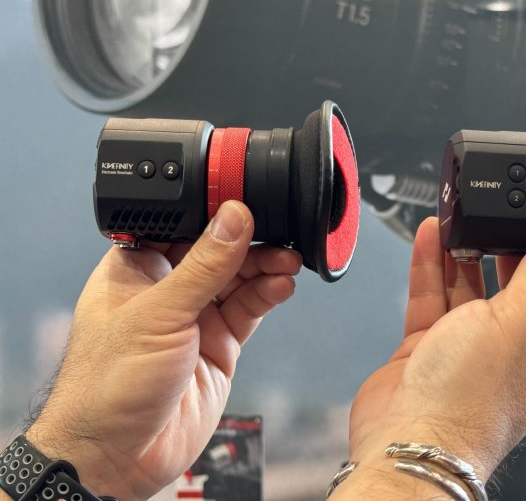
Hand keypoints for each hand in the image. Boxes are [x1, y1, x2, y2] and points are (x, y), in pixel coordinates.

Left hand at [21, 202, 301, 499]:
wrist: (120, 455)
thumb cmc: (107, 385)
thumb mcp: (159, 314)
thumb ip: (204, 266)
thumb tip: (234, 217)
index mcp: (138, 268)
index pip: (182, 226)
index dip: (214, 211)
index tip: (247, 199)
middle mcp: (168, 288)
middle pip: (218, 250)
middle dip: (250, 241)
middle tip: (278, 234)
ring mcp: (195, 316)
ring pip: (239, 278)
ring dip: (265, 267)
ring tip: (288, 260)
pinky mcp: (219, 343)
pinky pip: (249, 309)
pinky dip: (268, 295)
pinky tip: (281, 285)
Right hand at [340, 217, 525, 495]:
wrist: (408, 439)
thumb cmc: (470, 402)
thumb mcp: (518, 321)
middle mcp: (508, 350)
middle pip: (512, 286)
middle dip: (506, 248)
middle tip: (501, 212)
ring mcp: (465, 348)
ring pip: (467, 288)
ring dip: (462, 253)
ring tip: (460, 217)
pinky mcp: (428, 347)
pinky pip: (433, 299)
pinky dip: (431, 267)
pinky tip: (431, 238)